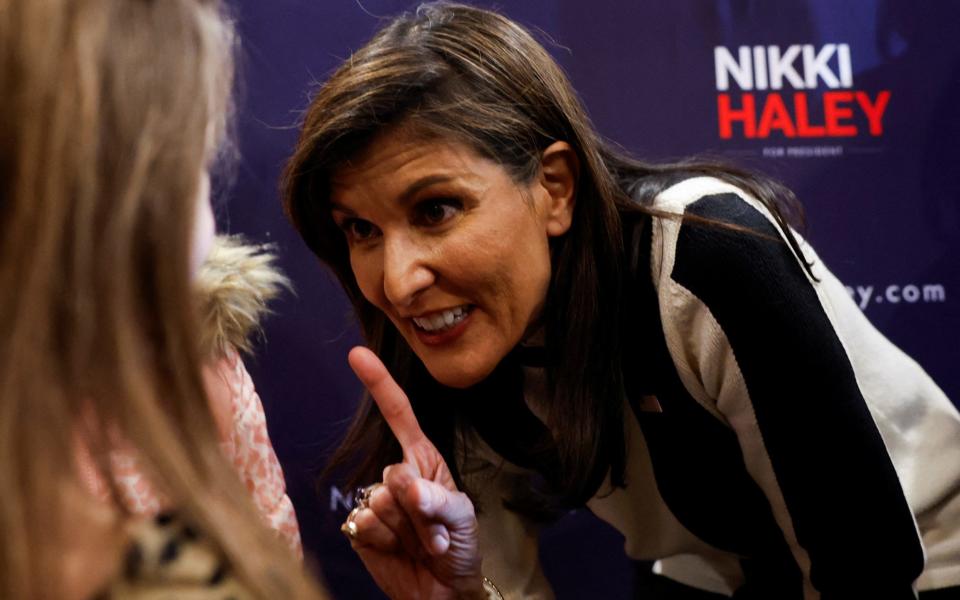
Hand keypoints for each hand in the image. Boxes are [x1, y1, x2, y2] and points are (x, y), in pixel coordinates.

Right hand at [344, 347, 484, 599]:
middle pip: (394, 474)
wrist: (444, 591)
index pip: (399, 415)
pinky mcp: (359, 529)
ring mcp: (375, 501)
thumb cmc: (460, 544)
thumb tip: (405, 486)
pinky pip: (363, 525)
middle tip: (436, 531)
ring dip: (407, 530)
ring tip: (422, 543)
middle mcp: (396, 476)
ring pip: (379, 502)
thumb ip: (436, 498)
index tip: (357, 353)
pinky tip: (400, 552)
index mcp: (422, 460)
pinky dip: (386, 543)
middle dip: (420, 509)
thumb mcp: (461, 516)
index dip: (378, 383)